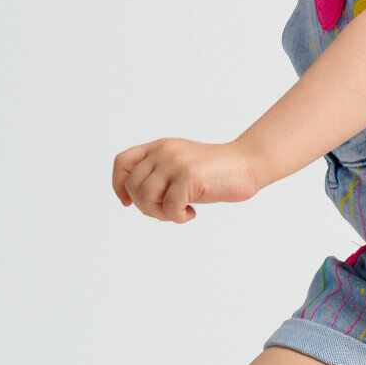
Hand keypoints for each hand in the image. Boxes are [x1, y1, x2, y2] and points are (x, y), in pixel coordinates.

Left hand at [112, 137, 258, 222]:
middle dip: (145, 207)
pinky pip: (169, 207)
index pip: (122, 162)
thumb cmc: (214, 173)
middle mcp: (164, 151)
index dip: (119, 185)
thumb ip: (158, 176)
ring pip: (146, 197)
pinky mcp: (190, 176)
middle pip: (133, 186)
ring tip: (179, 213)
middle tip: (167, 212)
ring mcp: (177, 162)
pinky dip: (177, 217)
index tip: (128, 203)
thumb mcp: (179, 168)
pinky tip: (191, 213)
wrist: (247, 164)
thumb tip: (132, 199)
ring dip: (160, 214)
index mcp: (159, 147)